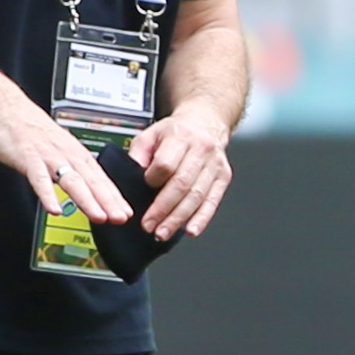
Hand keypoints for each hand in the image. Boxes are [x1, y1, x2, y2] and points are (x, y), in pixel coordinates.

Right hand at [0, 94, 134, 223]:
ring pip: (72, 181)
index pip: (101, 179)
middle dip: (108, 202)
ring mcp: (49, 157)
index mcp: (77, 154)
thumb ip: (74, 169)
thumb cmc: (35, 131)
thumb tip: (90, 188)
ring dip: (87, 200)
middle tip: (121, 218)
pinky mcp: (29, 158)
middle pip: (92, 182)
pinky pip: (40, 179)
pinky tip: (55, 209)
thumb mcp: (62, 149)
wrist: (9, 109)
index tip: (126, 213)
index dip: (114, 197)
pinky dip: (48, 194)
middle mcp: (68, 155)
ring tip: (98, 216)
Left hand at [129, 98, 235, 237]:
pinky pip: (213, 200)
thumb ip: (138, 155)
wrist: (206, 122)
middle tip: (149, 226)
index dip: (153, 180)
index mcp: (180, 136)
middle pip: (182, 184)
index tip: (144, 188)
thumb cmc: (176, 131)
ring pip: (197, 196)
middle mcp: (201, 149)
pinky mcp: (224, 176)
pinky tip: (191, 230)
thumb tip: (130, 179)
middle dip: (163, 209)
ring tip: (163, 232)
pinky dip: (202, 218)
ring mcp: (215, 164)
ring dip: (179, 218)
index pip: (166, 164)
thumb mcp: (150, 134)